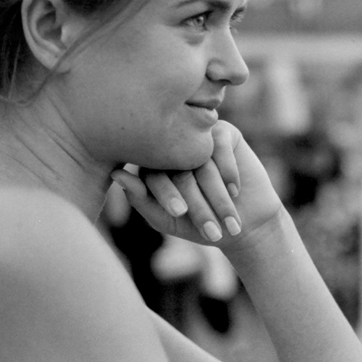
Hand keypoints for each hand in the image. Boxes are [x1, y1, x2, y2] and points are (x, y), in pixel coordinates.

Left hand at [110, 121, 282, 247]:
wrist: (244, 224)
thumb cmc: (198, 225)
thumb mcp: (166, 218)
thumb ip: (140, 199)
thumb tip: (117, 174)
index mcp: (153, 164)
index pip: (153, 174)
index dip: (167, 194)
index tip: (181, 213)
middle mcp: (174, 147)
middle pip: (180, 169)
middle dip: (197, 202)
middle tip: (211, 229)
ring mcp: (198, 138)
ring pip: (202, 160)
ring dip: (217, 194)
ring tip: (229, 221)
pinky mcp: (224, 132)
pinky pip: (220, 146)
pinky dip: (228, 170)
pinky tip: (235, 191)